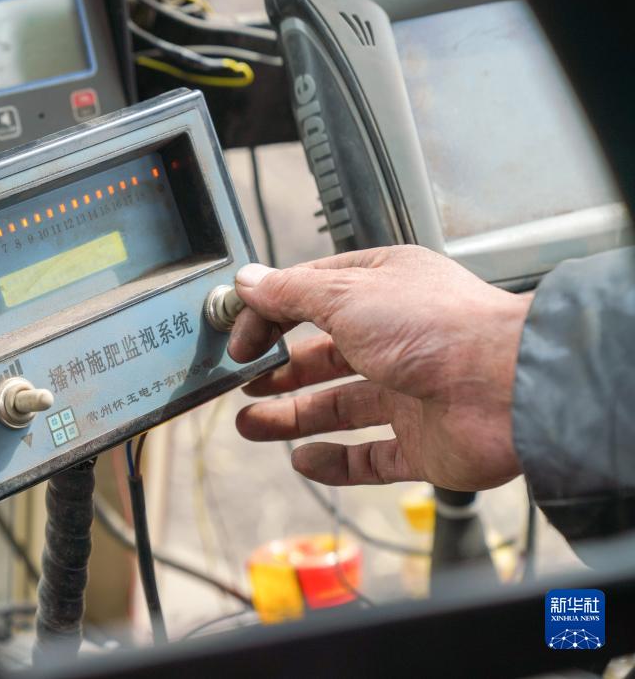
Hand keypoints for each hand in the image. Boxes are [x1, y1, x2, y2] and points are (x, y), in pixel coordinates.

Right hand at [228, 245, 531, 490]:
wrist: (508, 388)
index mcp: (383, 289)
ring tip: (249, 424)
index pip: (313, 296)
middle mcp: (397, 338)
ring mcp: (410, 394)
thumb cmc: (437, 327)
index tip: (237, 336)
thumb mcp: (345, 294)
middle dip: (279, 370)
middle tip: (240, 381)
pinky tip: (302, 459)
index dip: (270, 314)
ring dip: (292, 416)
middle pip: (324, 356)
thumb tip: (248, 282)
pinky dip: (334, 462)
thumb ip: (290, 293)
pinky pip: (370, 457)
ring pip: (340, 408)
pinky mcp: (423, 444)